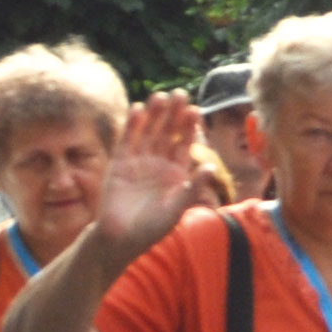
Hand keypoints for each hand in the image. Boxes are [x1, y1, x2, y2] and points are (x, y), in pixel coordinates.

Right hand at [94, 93, 205, 252]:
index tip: (195, 110)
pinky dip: (133, 125)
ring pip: (149, 133)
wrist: (121, 238)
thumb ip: (192, 188)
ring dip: (154, 115)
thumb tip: (211, 169)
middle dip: (173, 115)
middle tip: (180, 93)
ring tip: (161, 96)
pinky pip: (128, 141)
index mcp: (176, 172)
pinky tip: (138, 109)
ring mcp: (138, 161)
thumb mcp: (177, 208)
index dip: (189, 127)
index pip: (184, 144)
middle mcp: (158, 163)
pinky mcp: (120, 163)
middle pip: (167, 133)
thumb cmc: (152, 227)